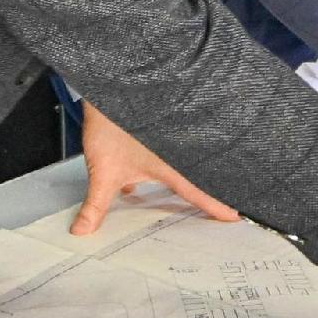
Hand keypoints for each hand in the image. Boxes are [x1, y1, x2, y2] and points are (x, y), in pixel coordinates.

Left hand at [70, 104, 237, 233]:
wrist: (109, 87)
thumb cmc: (111, 125)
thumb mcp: (103, 173)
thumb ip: (95, 205)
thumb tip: (82, 231)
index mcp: (171, 166)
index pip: (197, 193)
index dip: (216, 206)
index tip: (235, 216)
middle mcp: (176, 153)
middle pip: (198, 177)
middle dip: (210, 192)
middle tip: (226, 207)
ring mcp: (169, 139)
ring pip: (184, 163)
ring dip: (187, 178)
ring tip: (193, 193)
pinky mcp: (159, 129)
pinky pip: (169, 152)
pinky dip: (165, 164)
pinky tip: (143, 180)